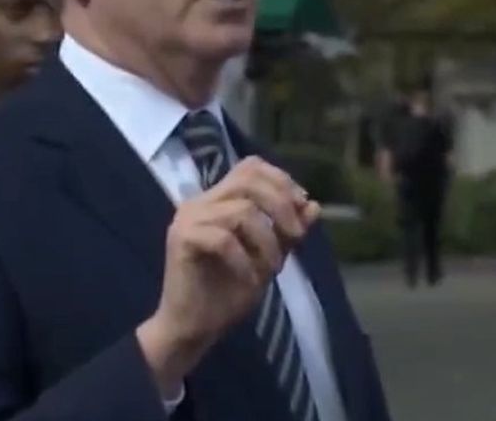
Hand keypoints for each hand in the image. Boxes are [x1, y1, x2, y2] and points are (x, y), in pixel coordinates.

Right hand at [137, 157, 320, 396]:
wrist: (194, 329)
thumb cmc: (228, 293)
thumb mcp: (269, 258)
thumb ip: (288, 231)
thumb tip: (314, 205)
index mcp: (218, 199)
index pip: (250, 166)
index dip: (281, 180)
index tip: (301, 207)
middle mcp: (200, 201)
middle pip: (248, 179)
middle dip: (281, 205)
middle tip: (295, 236)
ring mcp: (188, 218)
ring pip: (241, 211)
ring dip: (267, 242)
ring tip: (270, 269)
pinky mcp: (181, 239)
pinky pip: (224, 239)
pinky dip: (245, 261)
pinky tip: (250, 280)